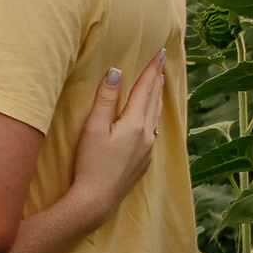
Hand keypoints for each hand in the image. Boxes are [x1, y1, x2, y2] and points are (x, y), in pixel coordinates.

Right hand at [62, 52, 166, 230]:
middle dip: (156, 79)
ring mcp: (148, 150)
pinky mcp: (144, 162)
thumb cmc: (90, 164)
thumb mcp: (93, 128)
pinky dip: (154, 115)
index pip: (145, 88)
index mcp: (134, 123)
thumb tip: (116, 71)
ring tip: (159, 83)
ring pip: (156, 116)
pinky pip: (153, 131)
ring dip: (157, 97)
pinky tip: (151, 117)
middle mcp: (147, 135)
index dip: (151, 69)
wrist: (97, 200)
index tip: (160, 52)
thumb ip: (105, 99)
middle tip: (162, 61)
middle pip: (154, 100)